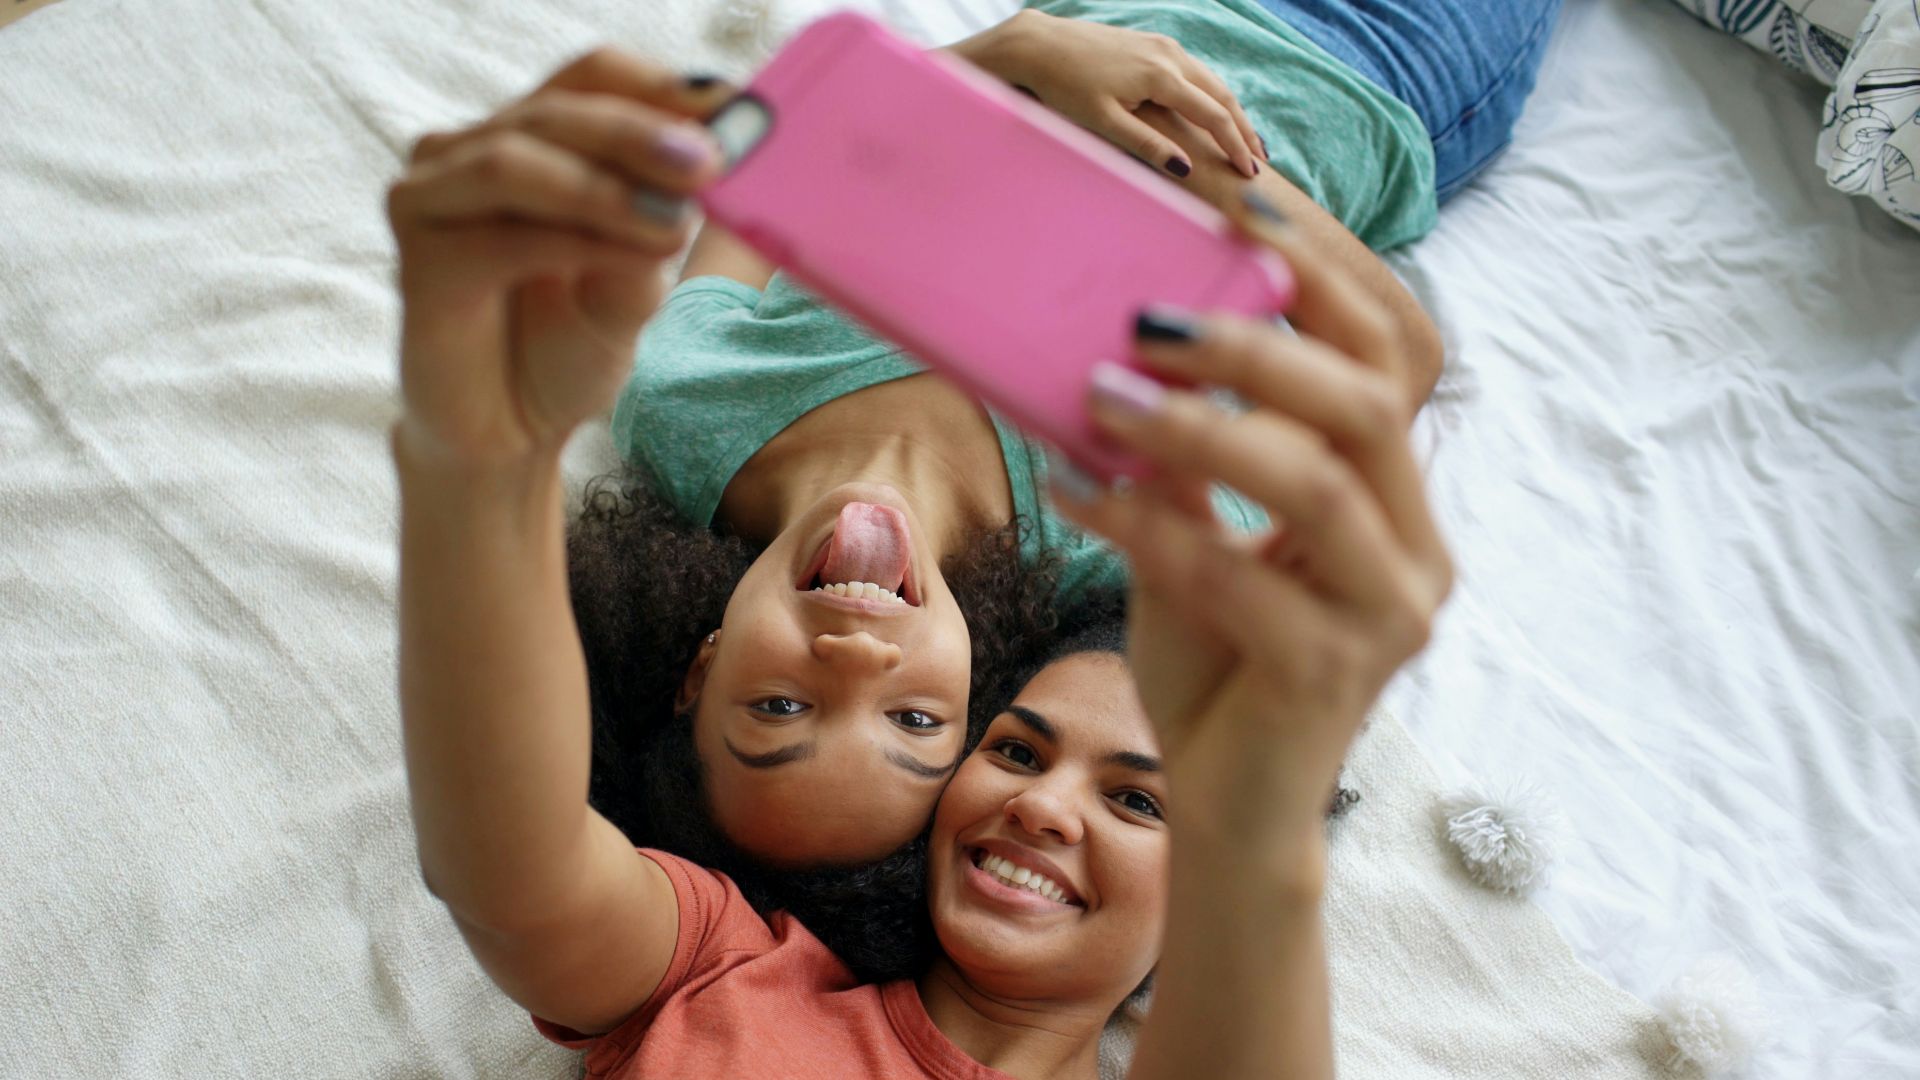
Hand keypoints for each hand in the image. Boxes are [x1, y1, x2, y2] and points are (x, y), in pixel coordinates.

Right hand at [386, 49, 729, 467]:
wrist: (509, 435)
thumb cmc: (566, 347)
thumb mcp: (637, 281)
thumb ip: (661, 222)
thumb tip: (707, 168)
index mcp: (528, 138)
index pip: (590, 77)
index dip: (660, 87)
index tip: (736, 113)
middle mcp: (466, 153)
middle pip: (557, 110)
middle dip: (640, 135)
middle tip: (711, 163)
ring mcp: (431, 201)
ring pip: (516, 161)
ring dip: (605, 188)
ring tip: (676, 222)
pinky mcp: (419, 263)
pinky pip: (501, 238)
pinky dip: (575, 242)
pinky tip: (633, 262)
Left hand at [949, 10, 1263, 179]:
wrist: (1041, 45)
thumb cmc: (1066, 86)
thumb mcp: (1104, 122)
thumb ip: (1147, 144)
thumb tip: (1185, 167)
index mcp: (1161, 76)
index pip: (1213, 115)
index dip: (1234, 146)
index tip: (1249, 174)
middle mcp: (1170, 55)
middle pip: (1222, 96)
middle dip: (1244, 131)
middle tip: (1260, 163)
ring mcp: (1163, 45)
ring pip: (1212, 81)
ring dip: (1232, 112)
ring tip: (1246, 142)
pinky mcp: (1153, 43)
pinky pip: (1195, 72)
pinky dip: (1212, 95)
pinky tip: (1215, 112)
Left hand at [1051, 230, 1452, 827]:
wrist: (1229, 806)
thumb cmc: (1219, 662)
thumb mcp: (1202, 535)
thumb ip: (1192, 456)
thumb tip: (1126, 339)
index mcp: (1398, 495)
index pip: (1399, 351)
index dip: (1330, 267)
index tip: (1239, 201)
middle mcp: (1416, 545)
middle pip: (1372, 401)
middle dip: (1255, 343)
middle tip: (1145, 313)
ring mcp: (1389, 612)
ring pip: (1318, 481)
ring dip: (1196, 427)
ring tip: (1096, 393)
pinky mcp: (1333, 673)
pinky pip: (1240, 577)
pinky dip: (1147, 526)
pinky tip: (1073, 493)